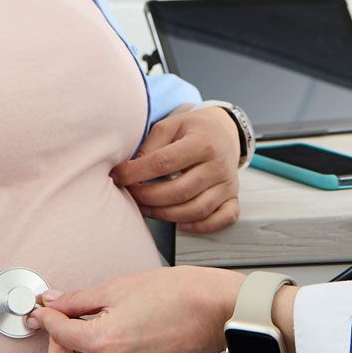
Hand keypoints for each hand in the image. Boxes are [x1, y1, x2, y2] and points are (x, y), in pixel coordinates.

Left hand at [28, 265, 240, 352]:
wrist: (218, 310)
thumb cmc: (178, 293)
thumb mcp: (119, 287)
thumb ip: (79, 300)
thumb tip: (54, 303)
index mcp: (106, 341)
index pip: (58, 335)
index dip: (48, 318)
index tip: (46, 310)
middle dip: (56, 349)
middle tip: (66, 327)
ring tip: (90, 339)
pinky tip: (112, 347)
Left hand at [112, 106, 240, 233]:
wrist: (224, 131)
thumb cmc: (192, 130)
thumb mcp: (170, 126)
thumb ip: (150, 146)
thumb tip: (128, 171)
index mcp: (202, 142)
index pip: (163, 163)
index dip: (136, 173)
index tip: (118, 176)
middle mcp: (218, 165)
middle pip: (179, 191)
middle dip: (147, 197)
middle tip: (130, 194)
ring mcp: (228, 184)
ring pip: (196, 210)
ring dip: (165, 215)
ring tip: (145, 208)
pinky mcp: (233, 198)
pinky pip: (223, 219)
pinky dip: (202, 227)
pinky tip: (180, 224)